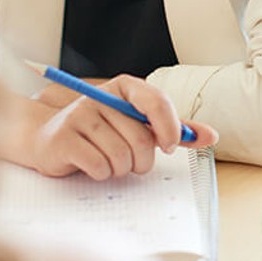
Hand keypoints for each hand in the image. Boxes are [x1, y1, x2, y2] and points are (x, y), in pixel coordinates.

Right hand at [23, 74, 217, 179]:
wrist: (50, 140)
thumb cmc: (103, 133)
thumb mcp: (139, 125)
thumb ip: (174, 130)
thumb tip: (211, 136)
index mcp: (125, 86)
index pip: (156, 101)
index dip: (169, 128)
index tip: (169, 146)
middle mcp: (100, 96)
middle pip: (140, 137)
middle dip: (143, 160)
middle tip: (134, 163)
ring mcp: (79, 115)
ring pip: (120, 155)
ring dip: (121, 169)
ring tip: (111, 163)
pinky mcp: (63, 139)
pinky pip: (99, 166)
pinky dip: (102, 173)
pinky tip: (94, 166)